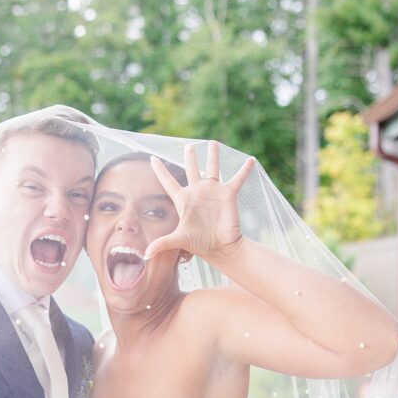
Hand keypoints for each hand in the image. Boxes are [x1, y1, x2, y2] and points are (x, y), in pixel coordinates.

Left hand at [144, 142, 254, 262]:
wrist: (220, 247)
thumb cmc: (199, 244)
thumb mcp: (179, 240)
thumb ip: (162, 243)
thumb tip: (146, 255)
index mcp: (183, 200)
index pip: (168, 181)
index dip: (160, 170)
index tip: (152, 158)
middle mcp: (197, 192)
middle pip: (191, 170)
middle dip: (190, 157)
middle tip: (188, 146)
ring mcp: (213, 192)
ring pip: (212, 168)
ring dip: (213, 156)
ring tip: (212, 142)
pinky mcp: (228, 194)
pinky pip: (237, 179)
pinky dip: (244, 170)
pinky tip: (251, 160)